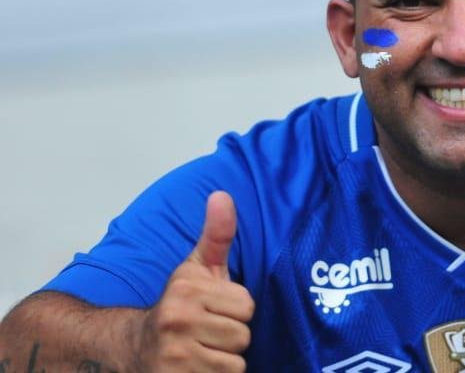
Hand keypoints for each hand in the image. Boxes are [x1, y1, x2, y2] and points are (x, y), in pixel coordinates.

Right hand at [136, 191, 253, 370]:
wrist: (133, 347)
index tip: (214, 310)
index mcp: (186, 291)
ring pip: (234, 364)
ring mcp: (173, 356)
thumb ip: (217, 235)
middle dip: (230, 338)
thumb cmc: (178, 305)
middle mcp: (176, 321)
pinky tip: (198, 368)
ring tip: (202, 351)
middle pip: (243, 336)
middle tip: (207, 333)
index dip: (236, 310)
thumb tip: (222, 195)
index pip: (247, 306)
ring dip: (223, 362)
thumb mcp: (197, 269)